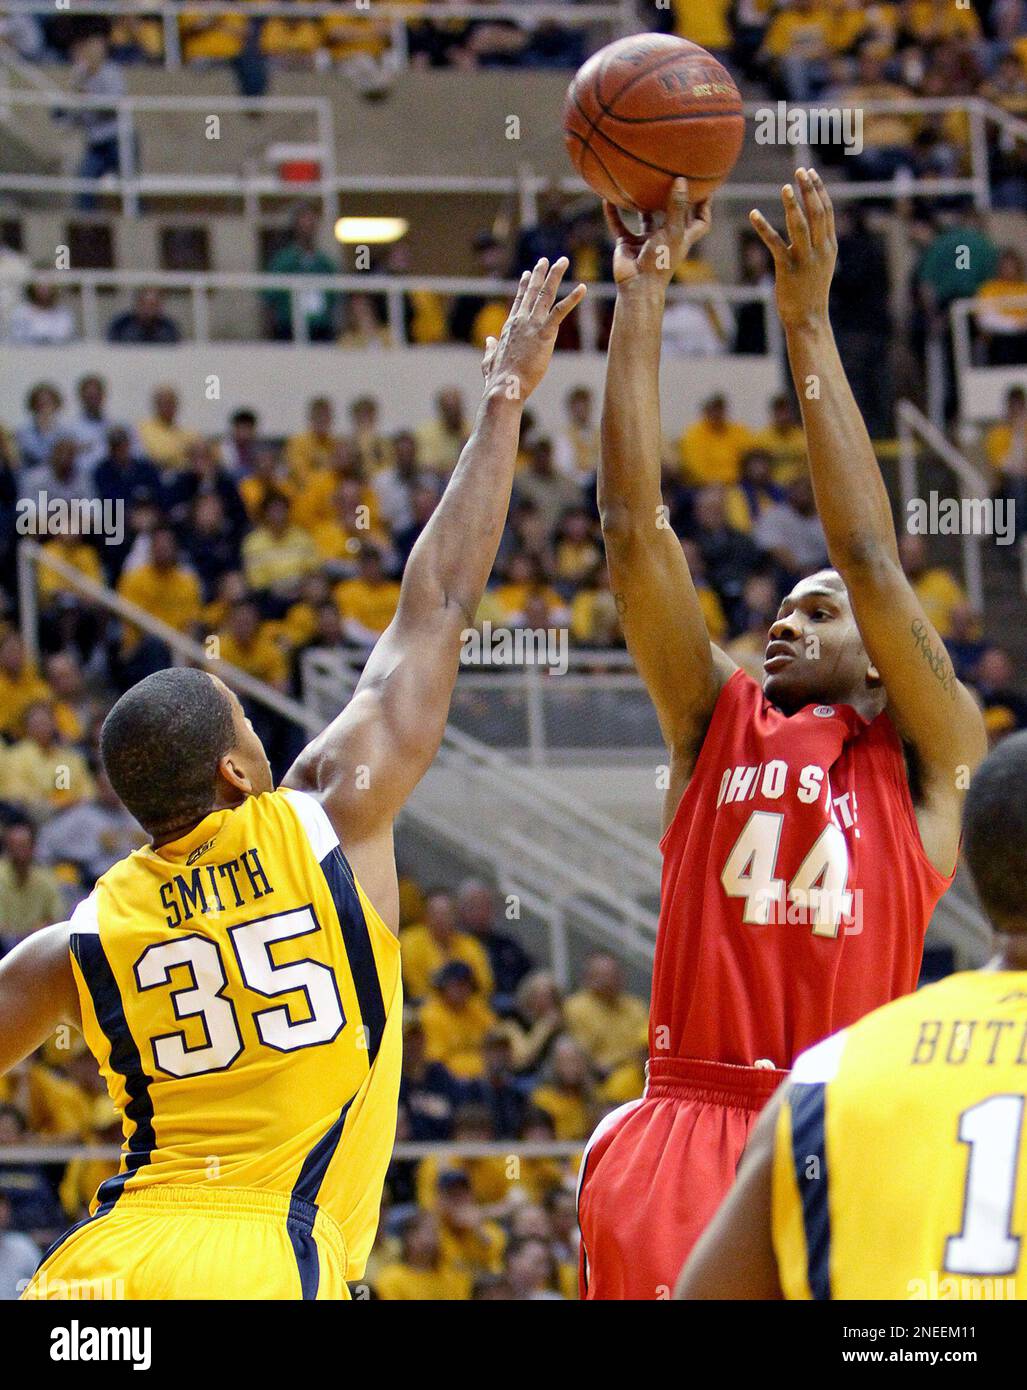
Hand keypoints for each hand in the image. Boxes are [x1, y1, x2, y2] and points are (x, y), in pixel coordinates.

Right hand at [481, 256, 585, 400]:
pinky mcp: (544, 333)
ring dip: (555, 276)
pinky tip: (583, 288)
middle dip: (540, 273)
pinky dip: (572, 299)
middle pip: (532, 291)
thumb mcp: (489, 360)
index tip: (527, 273)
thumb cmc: (497, 379)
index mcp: (510, 326)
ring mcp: (532, 325)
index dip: (524, 285)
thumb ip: (490, 349)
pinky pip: (561, 311)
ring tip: (563, 261)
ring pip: (545, 294)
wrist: (505, 386)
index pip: (519, 300)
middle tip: (546, 260)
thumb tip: (488, 341)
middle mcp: (521, 320)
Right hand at [604, 178, 710, 289]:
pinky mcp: (627, 245)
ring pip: (645, 219)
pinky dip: (613, 214)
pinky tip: (608, 198)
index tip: (705, 188)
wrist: (637, 286)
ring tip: (641, 182)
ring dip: (642, 204)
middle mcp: (665, 238)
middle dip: (673, 199)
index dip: (704, 207)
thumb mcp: (672, 231)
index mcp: (682, 238)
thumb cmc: (660, 262)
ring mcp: (646, 242)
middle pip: (672, 216)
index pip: (700, 222)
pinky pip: (619, 226)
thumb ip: (677, 206)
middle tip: (672, 175)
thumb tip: (681, 180)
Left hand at [749, 167, 837, 328]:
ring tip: (785, 187)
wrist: (809, 319)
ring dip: (792, 204)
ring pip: (800, 225)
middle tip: (800, 170)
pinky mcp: (788, 268)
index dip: (819, 191)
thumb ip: (819, 245)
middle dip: (809, 190)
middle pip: (817, 213)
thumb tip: (813, 228)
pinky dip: (763, 227)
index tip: (811, 174)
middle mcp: (820, 249)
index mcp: (829, 246)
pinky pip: (775, 243)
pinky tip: (753, 214)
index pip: (827, 212)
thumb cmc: (811, 293)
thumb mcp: (822, 265)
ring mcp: (805, 259)